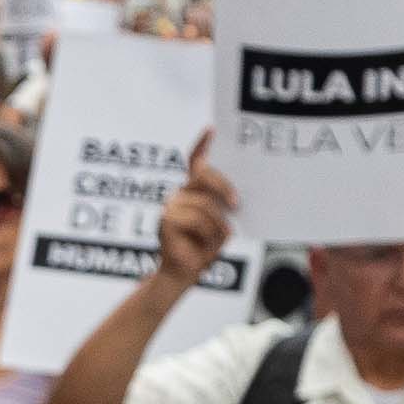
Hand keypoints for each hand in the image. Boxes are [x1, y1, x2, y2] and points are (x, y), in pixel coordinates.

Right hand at [156, 142, 243, 282]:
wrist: (184, 274)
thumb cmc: (203, 249)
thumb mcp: (220, 224)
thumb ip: (223, 207)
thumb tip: (236, 197)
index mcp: (192, 192)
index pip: (194, 162)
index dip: (201, 144)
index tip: (213, 129)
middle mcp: (179, 194)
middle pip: (202, 175)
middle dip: (223, 187)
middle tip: (236, 204)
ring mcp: (170, 205)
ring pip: (205, 205)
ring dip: (218, 225)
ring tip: (217, 239)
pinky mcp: (167, 220)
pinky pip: (197, 220)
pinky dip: (209, 234)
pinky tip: (204, 245)